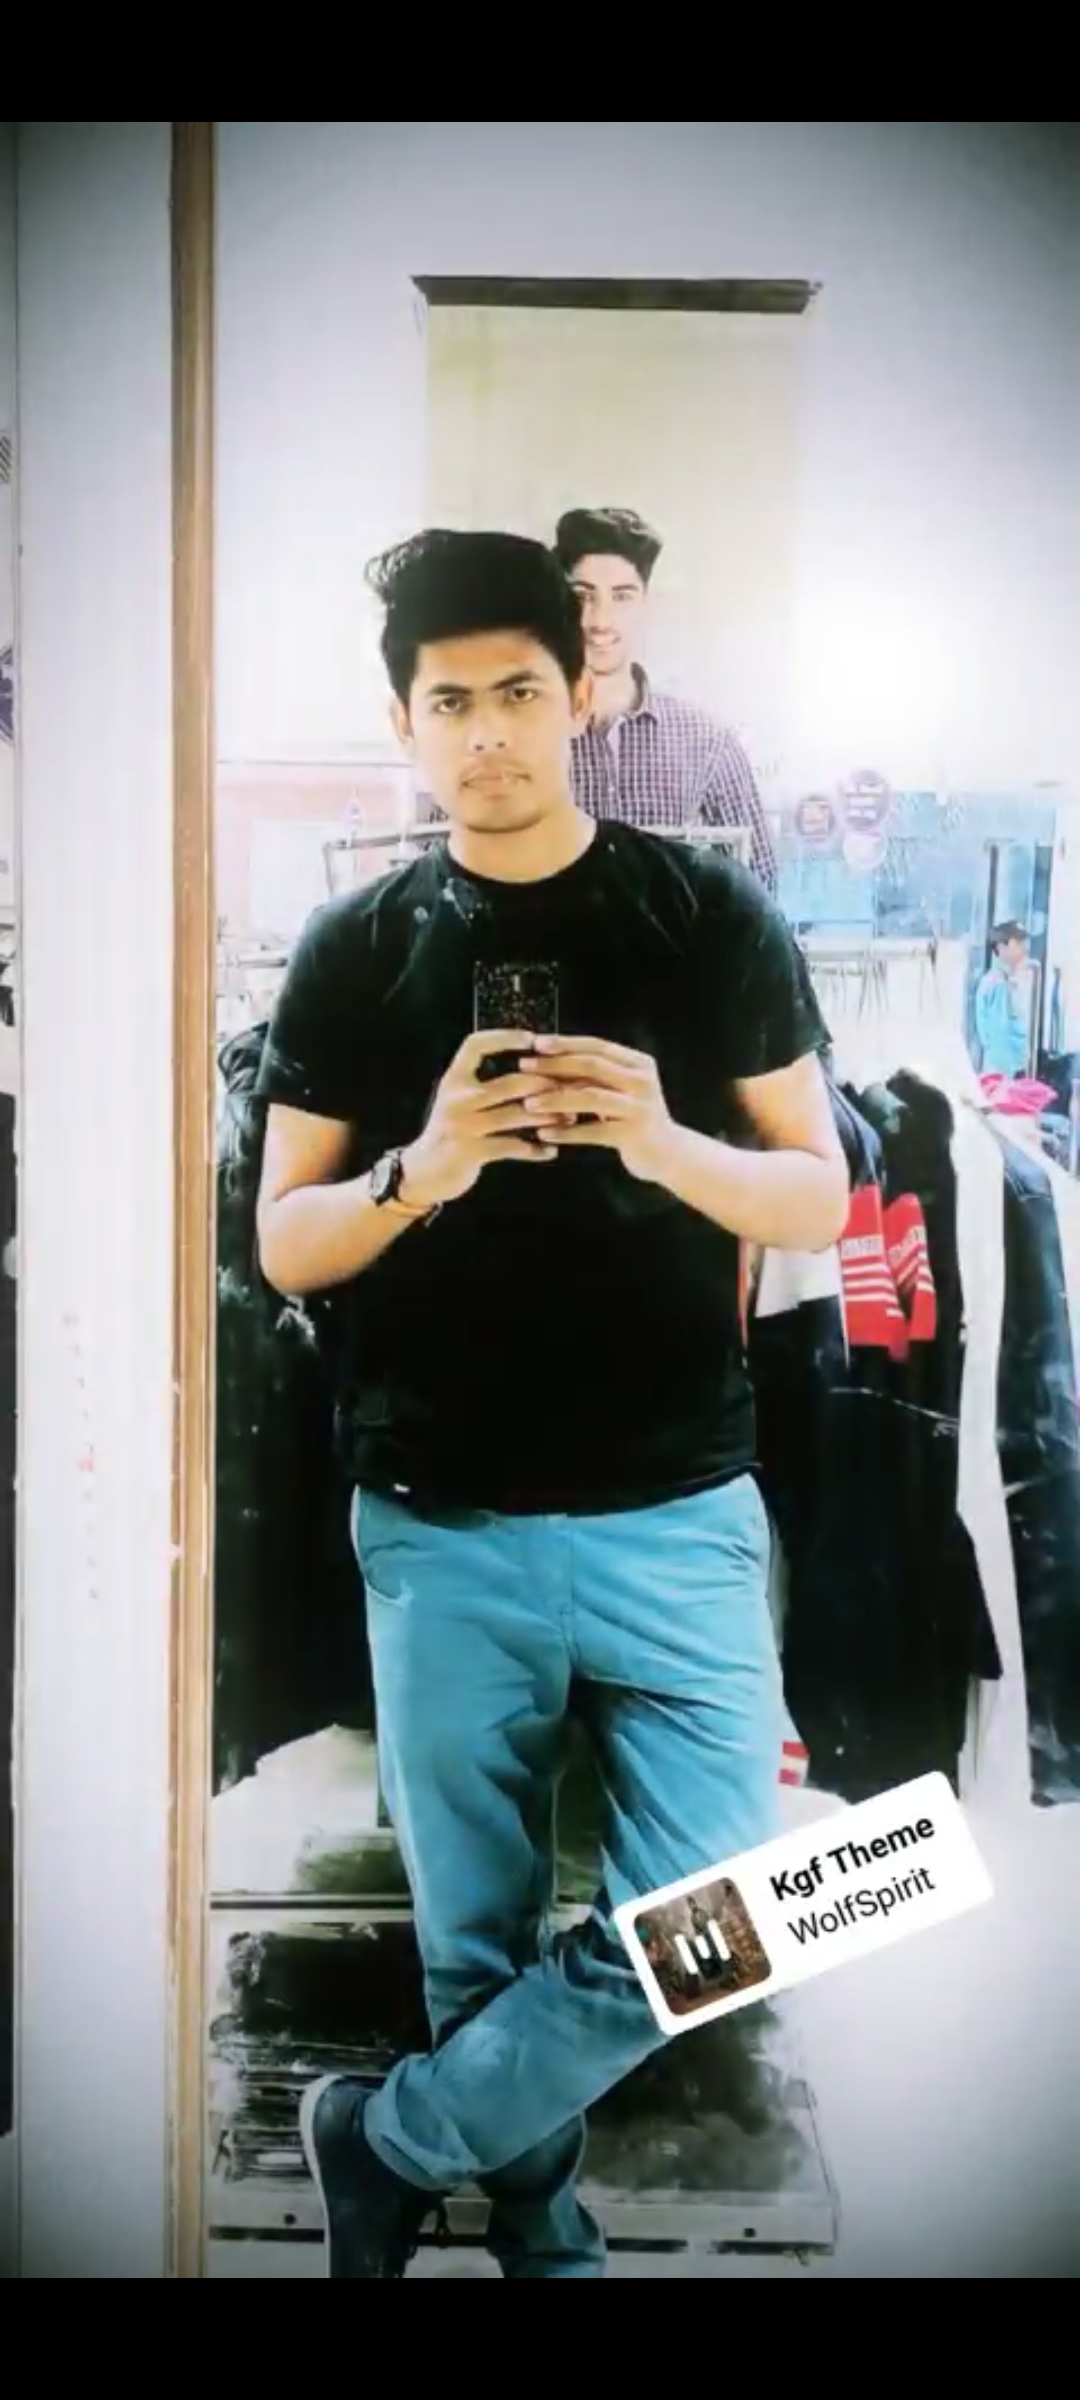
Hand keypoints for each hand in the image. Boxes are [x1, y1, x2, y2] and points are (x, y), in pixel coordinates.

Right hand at [400, 1030, 562, 1208]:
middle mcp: (456, 1098)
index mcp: (453, 1079)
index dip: (505, 1038)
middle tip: (572, 1088)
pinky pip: (513, 1147)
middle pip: (511, 1083)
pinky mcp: (471, 1152)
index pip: (477, 1045)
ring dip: (549, 1117)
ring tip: (570, 1118)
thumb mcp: (459, 1100)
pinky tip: (552, 1150)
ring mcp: (463, 1126)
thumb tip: (535, 1068)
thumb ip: (485, 1083)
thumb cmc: (451, 1130)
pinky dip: (536, 1149)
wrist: (424, 1171)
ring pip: (518, 1115)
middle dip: (547, 1085)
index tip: (532, 1038)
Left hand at [526, 1034, 676, 1182]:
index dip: (565, 1044)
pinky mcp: (634, 1135)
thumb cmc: (633, 1118)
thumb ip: (593, 1076)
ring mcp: (640, 1108)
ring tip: (528, 1104)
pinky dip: (567, 1132)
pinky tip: (544, 1134)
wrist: (668, 1153)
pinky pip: (593, 1131)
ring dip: (556, 1099)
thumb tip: (546, 1060)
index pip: (597, 1046)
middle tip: (524, 1067)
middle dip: (555, 1065)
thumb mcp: (618, 1090)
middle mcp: (642, 1081)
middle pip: (593, 1066)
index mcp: (639, 1064)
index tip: (535, 1044)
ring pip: (591, 1097)